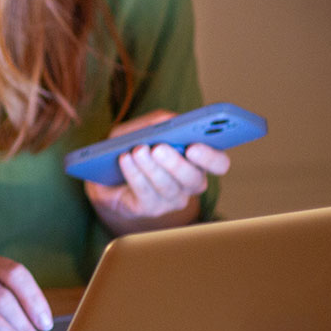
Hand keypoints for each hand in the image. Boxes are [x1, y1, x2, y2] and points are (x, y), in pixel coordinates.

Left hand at [84, 110, 230, 232]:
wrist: (111, 173)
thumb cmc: (135, 144)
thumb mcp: (146, 127)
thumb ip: (160, 121)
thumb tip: (169, 122)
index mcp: (200, 160)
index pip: (219, 163)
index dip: (210, 157)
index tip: (193, 147)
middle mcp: (191, 182)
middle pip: (194, 179)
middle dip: (175, 163)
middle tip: (158, 148)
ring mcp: (173, 199)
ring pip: (168, 187)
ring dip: (150, 167)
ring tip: (137, 150)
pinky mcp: (151, 208)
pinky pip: (145, 193)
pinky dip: (134, 174)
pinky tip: (125, 159)